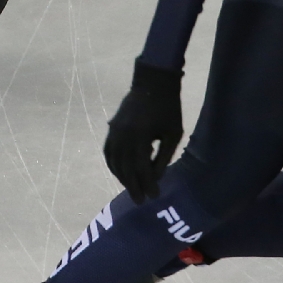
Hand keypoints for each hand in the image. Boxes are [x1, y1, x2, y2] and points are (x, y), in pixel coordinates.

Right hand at [104, 58, 182, 203]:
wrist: (153, 82)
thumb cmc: (168, 108)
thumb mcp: (173, 133)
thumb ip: (164, 156)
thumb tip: (155, 178)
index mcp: (140, 135)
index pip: (141, 167)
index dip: (147, 183)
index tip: (155, 196)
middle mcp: (123, 134)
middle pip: (125, 167)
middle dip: (133, 186)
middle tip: (141, 201)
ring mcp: (114, 130)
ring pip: (114, 161)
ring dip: (122, 178)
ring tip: (133, 189)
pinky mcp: (112, 127)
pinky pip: (108, 152)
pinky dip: (113, 165)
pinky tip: (121, 173)